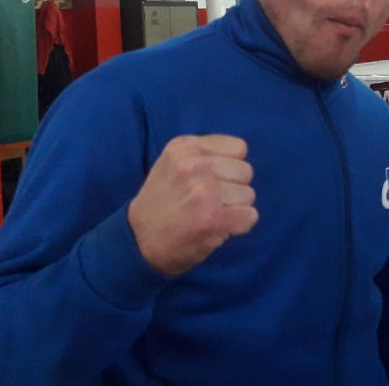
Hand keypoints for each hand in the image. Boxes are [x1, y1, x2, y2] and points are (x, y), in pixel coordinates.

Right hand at [128, 135, 257, 276]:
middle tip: (209, 201)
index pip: (239, 148)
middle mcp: (194, 165)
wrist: (138, 241)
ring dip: (236, 208)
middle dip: (234, 187)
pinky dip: (240, 225)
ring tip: (209, 214)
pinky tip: (218, 227)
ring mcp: (204, 191)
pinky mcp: (213, 218)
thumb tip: (241, 159)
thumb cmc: (162, 201)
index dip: (230, 167)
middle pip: (246, 171)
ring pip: (249, 195)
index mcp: (185, 147)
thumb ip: (206, 155)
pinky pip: (251, 216)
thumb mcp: (174, 163)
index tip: (211, 180)